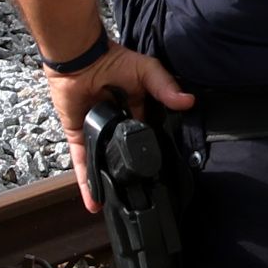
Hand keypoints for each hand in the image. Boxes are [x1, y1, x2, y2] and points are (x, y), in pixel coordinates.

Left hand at [50, 50, 193, 210]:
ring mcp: (97, 133)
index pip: (147, 136)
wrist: (79, 58)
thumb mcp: (147, 72)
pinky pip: (83, 163)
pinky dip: (87, 182)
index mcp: (135, 111)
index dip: (154, 154)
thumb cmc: (112, 60)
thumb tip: (188, 101)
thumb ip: (165, 88)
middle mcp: (116, 125)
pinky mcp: (78, 137)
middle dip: (130, 174)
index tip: (163, 177)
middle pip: (124, 153)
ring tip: (120, 208)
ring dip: (109, 184)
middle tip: (143, 199)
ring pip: (104, 162)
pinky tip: (94, 203)